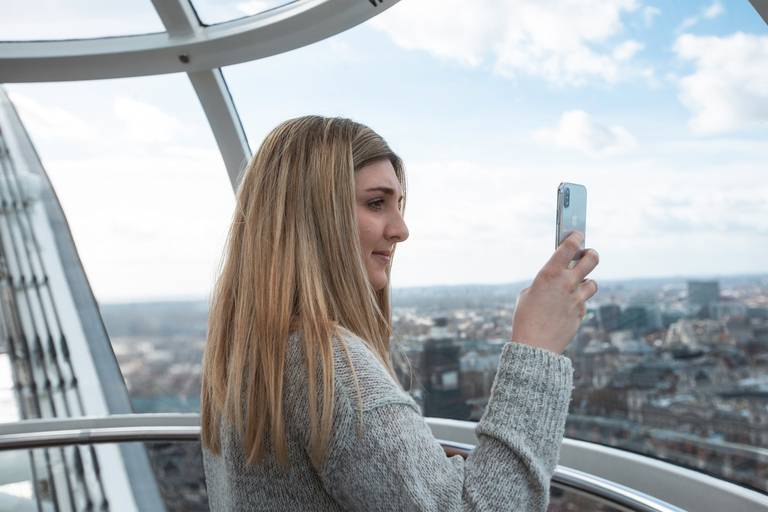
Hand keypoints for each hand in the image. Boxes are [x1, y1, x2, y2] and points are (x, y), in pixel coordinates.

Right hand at [510, 232, 598, 353]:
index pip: (569, 246)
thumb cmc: (525, 319)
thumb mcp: (527, 294)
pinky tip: (567, 307)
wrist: (535, 346)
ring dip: (586, 281)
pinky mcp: (582, 313)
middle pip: (592, 259)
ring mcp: (578, 298)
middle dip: (591, 254)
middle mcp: (567, 283)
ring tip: (578, 285)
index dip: (575, 237)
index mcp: (550, 274)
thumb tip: (554, 283)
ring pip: (593, 282)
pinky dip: (578, 301)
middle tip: (586, 255)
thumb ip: (544, 284)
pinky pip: (585, 302)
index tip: (578, 234)